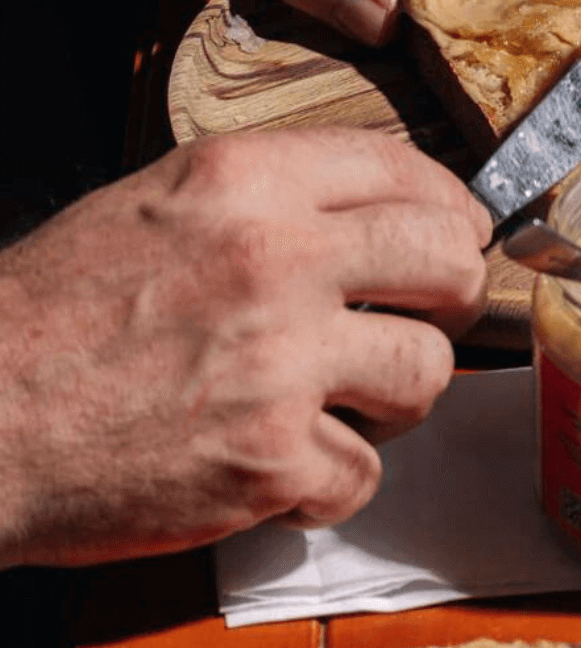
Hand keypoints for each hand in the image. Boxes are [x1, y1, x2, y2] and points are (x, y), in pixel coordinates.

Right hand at [0, 128, 491, 567]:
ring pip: (427, 371)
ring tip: (347, 398)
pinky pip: (364, 473)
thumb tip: (374, 215)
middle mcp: (275, 258)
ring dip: (397, 393)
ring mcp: (279, 362)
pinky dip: (331, 478)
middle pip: (447, 262)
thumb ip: (270, 198)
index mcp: (246, 181)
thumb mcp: (158, 202)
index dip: (450, 205)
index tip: (459, 231)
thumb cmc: (54, 310)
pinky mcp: (268, 461)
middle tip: (430, 314)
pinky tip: (286, 464)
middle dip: (454, 292)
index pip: (403, 168)